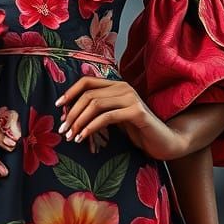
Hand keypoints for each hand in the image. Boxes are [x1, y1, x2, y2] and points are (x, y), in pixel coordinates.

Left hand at [56, 78, 188, 159]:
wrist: (164, 142)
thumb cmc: (137, 131)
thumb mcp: (113, 117)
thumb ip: (98, 111)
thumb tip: (68, 114)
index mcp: (116, 85)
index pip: (87, 81)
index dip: (70, 92)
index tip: (58, 107)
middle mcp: (123, 87)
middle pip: (88, 94)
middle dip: (72, 113)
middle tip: (63, 130)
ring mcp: (131, 98)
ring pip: (95, 104)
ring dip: (79, 121)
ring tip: (71, 136)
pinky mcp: (137, 112)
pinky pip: (107, 117)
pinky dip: (92, 127)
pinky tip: (84, 137)